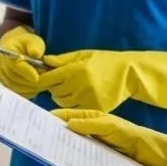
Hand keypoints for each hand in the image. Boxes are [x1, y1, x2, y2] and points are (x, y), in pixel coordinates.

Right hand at [0, 26, 45, 97]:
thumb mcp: (33, 41)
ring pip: (15, 87)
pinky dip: (28, 92)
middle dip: (31, 82)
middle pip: (14, 78)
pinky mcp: (4, 84)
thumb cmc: (26, 44)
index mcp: (6, 50)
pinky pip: (16, 92)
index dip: (26, 72)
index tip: (37, 77)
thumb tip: (36, 54)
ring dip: (30, 88)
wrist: (16, 48)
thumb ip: (35, 46)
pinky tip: (37, 88)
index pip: (14, 64)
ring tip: (44, 85)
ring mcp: (0, 75)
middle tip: (46, 83)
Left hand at [38, 49, 166, 114]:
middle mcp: (79, 85)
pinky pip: (75, 110)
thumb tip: (45, 61)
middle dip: (54, 87)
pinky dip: (73, 105)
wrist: (129, 73)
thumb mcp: (84, 55)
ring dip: (63, 96)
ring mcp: (87, 98)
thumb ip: (63, 60)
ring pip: (63, 102)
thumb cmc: (105, 61)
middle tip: (61, 82)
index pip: (48, 78)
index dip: (40, 79)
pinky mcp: (94, 108)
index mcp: (75, 70)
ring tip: (72, 88)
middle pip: (53, 91)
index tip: (38, 79)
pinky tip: (79, 97)